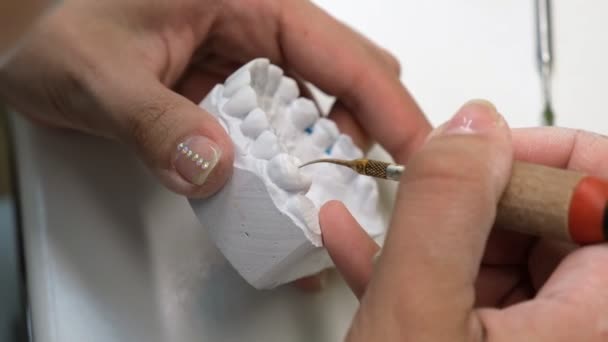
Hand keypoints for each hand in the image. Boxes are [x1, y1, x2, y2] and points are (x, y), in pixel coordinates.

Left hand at [0, 0, 429, 197]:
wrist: (32, 42)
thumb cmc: (58, 30)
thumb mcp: (98, 75)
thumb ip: (155, 122)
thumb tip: (216, 167)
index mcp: (246, 2)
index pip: (340, 53)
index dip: (387, 104)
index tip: (417, 151)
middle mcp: (256, 30)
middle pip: (346, 79)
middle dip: (365, 132)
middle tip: (362, 184)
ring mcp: (247, 65)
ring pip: (315, 108)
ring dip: (325, 153)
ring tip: (320, 197)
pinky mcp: (233, 95)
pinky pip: (278, 130)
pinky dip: (288, 163)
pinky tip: (279, 191)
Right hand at [321, 101, 607, 340]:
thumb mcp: (415, 310)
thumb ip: (445, 209)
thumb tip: (472, 128)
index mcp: (585, 325)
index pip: (604, 202)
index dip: (550, 160)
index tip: (486, 151)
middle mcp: (569, 333)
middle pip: (552, 225)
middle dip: (478, 195)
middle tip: (426, 189)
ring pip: (498, 256)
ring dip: (431, 227)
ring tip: (381, 212)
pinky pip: (459, 291)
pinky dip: (411, 265)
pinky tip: (360, 244)